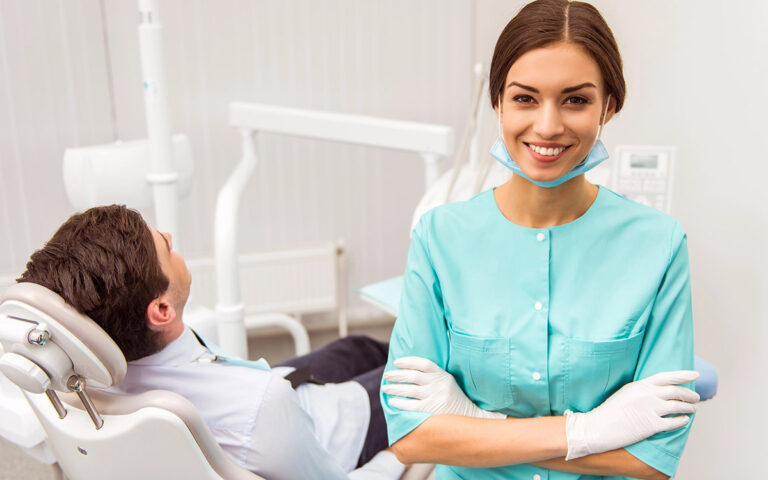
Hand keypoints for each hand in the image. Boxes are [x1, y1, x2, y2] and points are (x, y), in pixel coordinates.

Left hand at [381, 356, 505, 418]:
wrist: (469, 417)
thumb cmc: (453, 399)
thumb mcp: (447, 382)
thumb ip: (433, 377)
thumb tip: (408, 371)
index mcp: (443, 375)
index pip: (423, 363)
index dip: (408, 361)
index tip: (396, 362)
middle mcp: (439, 384)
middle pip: (413, 376)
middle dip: (397, 375)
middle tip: (387, 375)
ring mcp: (435, 397)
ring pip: (410, 390)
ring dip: (395, 388)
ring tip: (385, 387)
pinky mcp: (432, 410)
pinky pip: (411, 405)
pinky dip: (400, 402)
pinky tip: (392, 401)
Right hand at [565, 370, 699, 459]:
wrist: (597, 428)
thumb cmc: (608, 412)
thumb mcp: (625, 394)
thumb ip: (642, 391)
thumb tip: (659, 392)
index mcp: (639, 385)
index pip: (666, 376)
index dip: (683, 375)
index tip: (695, 374)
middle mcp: (646, 395)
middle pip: (675, 391)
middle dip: (689, 394)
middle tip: (695, 397)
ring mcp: (649, 410)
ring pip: (677, 406)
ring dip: (689, 407)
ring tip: (693, 409)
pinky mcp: (650, 425)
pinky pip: (672, 422)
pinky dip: (682, 420)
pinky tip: (685, 420)